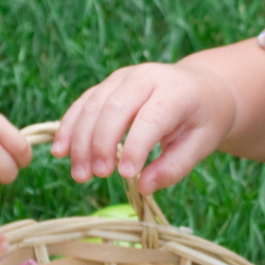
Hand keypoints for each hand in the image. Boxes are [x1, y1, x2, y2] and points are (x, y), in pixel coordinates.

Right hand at [52, 61, 237, 193]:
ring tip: (79, 174)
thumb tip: (143, 187)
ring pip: (93, 104)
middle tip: (95, 176)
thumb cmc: (203, 120)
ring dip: (80, 140)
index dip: (135, 146)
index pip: (150, 118)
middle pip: (115, 108)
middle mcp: (147, 77)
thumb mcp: (202, 144)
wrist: (202, 87)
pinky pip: (84, 102)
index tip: (125, 175)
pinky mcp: (109, 84)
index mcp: (176, 91)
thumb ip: (175, 166)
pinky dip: (69, 126)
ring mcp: (124, 77)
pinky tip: (60, 151)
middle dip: (100, 143)